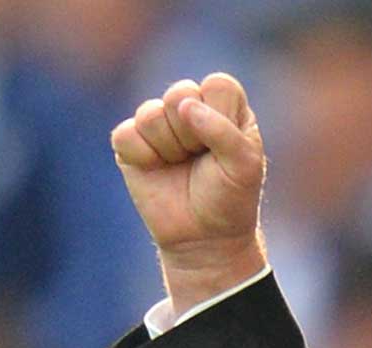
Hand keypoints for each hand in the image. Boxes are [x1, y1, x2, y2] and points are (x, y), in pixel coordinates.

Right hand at [111, 73, 267, 313]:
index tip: (227, 148)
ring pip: (151, 113)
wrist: (204, 239)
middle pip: (180, 93)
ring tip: (181, 166)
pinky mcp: (131, 143)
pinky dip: (143, 157)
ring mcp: (158, 123)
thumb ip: (224, 131)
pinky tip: (157, 170)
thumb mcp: (244, 167)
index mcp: (224, 106)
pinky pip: (126, 134)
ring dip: (169, 147)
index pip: (217, 85)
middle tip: (201, 159)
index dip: (220, 117)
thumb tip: (184, 106)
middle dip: (192, 133)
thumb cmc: (230, 199)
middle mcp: (190, 108)